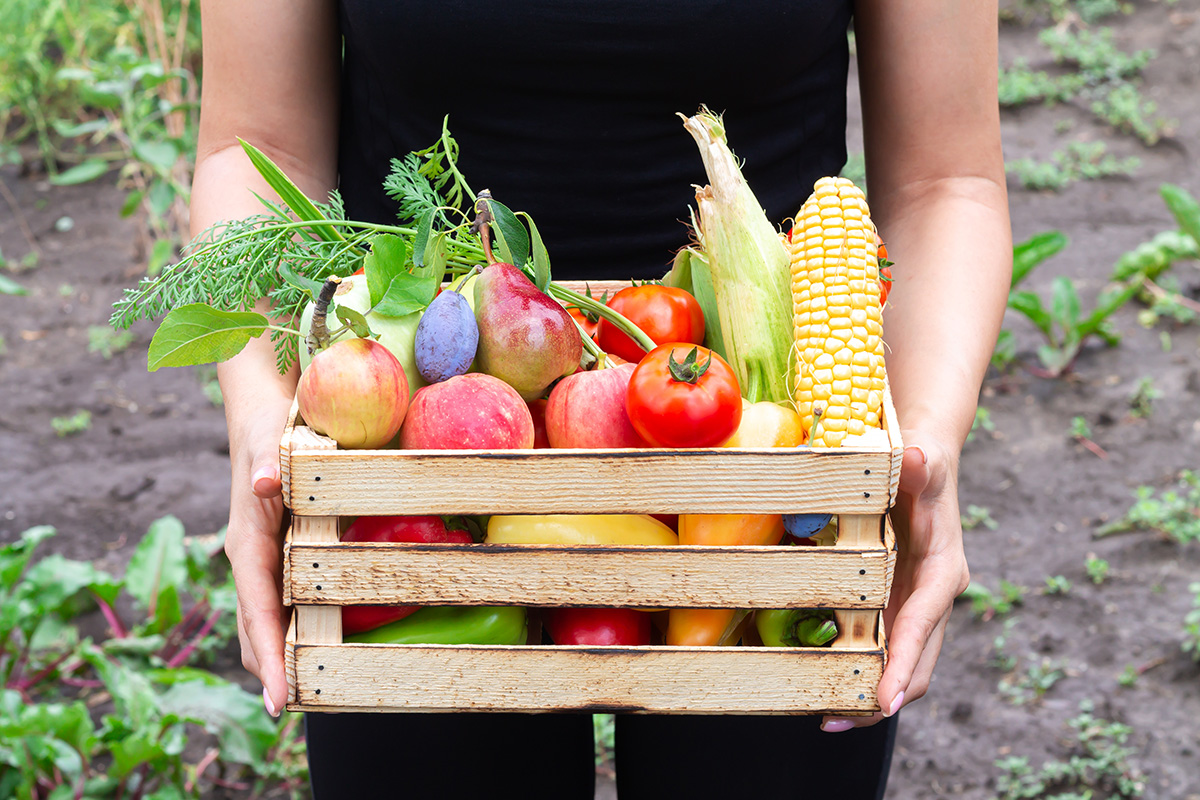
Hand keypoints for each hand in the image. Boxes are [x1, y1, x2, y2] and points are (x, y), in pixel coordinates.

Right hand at [223, 396, 293, 716]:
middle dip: (271, 669)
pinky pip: (281, 600)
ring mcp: (263, 558)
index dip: (268, 654)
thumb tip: (264, 483)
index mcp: (247, 542)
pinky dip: (291, 629)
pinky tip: (315, 647)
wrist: (261, 410)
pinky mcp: (279, 552)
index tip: (278, 700)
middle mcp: (250, 558)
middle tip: (294, 709)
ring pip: (265, 619)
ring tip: (304, 693)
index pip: (257, 609)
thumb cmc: (269, 427)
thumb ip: (267, 462)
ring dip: (277, 655)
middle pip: (255, 627)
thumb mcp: (270, 442)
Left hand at [821, 429, 969, 731]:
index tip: (885, 701)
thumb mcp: (924, 458)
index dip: (903, 664)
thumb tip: (917, 458)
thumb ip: (921, 463)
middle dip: (881, 698)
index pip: (923, 625)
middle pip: (914, 662)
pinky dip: (858, 667)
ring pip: (897, 663)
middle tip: (834, 720)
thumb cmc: (924, 459)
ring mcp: (914, 604)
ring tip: (825, 716)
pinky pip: (880, 645)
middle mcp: (932, 597)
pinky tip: (824, 680)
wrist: (926, 456)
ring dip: (866, 693)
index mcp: (944, 571)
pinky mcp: (896, 603)